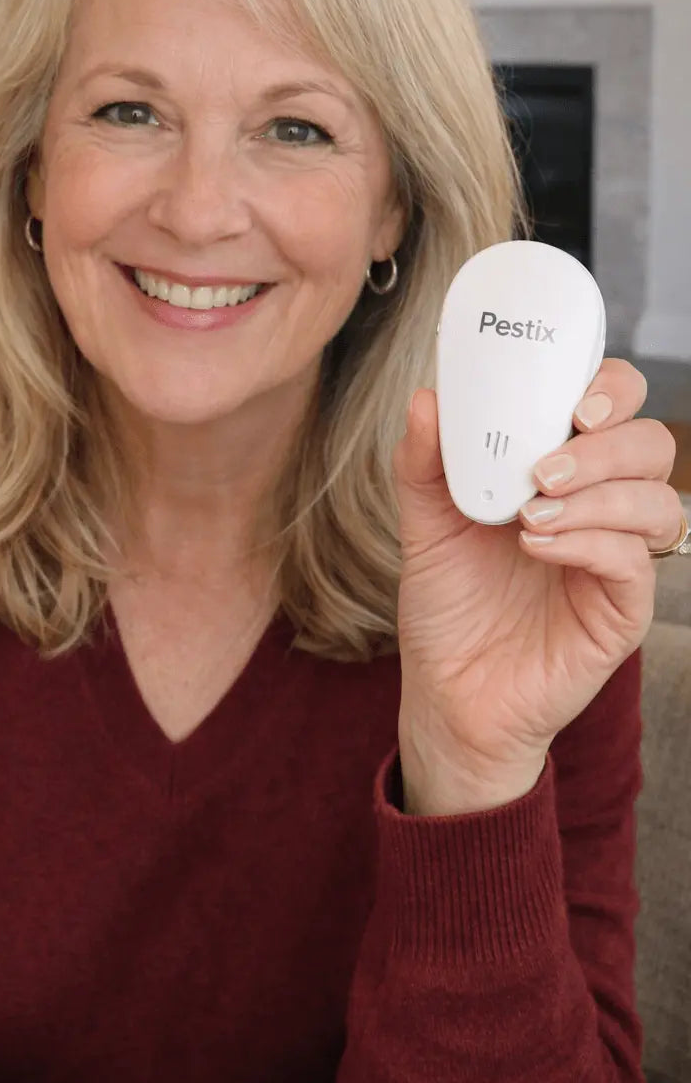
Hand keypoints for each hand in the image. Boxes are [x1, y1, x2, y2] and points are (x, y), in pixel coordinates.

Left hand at [392, 358, 679, 814]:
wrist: (447, 693)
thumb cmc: (448, 606)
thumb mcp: (425, 525)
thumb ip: (425, 463)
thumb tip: (426, 400)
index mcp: (564, 473)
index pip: (618, 409)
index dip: (612, 390)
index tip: (573, 401)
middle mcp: (602, 509)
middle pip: (651, 446)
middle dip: (606, 444)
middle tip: (544, 465)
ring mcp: (618, 560)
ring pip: (657, 501)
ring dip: (598, 494)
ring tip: (530, 513)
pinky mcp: (621, 611)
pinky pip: (634, 562)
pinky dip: (588, 543)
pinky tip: (536, 546)